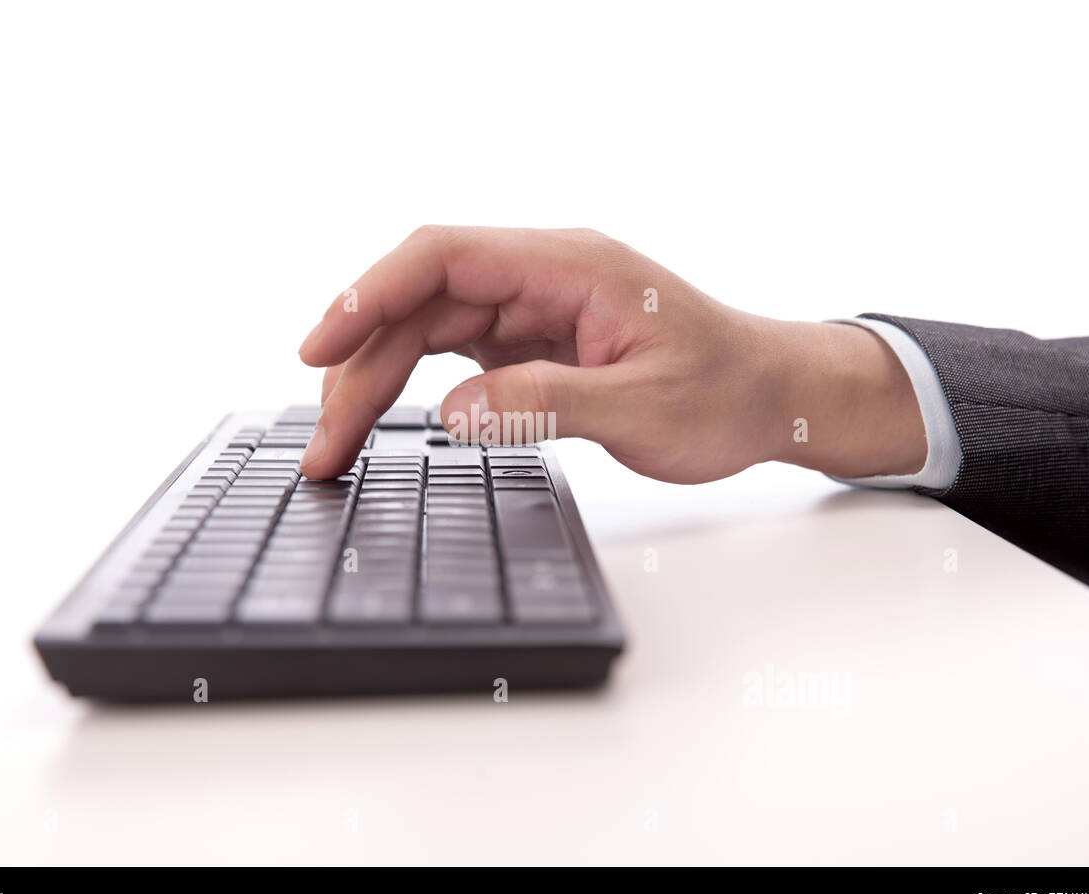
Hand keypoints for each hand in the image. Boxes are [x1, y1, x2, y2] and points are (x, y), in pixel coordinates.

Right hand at [296, 226, 925, 482]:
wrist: (769, 395)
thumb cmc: (727, 392)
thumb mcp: (644, 409)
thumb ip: (546, 405)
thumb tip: (452, 415)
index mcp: (571, 266)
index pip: (444, 257)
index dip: (369, 294)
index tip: (319, 346)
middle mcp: (543, 275)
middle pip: (420, 300)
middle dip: (359, 363)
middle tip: (324, 441)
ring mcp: (533, 306)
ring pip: (425, 328)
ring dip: (373, 378)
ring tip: (336, 439)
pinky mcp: (530, 340)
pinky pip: (449, 352)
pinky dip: (407, 383)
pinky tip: (378, 414)